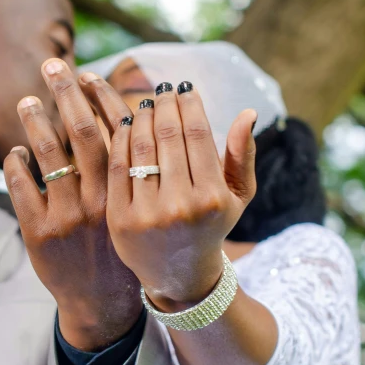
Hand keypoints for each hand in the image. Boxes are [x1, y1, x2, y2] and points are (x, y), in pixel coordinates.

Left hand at [2, 59, 140, 350]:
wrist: (104, 303)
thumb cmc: (121, 247)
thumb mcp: (136, 210)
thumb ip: (129, 167)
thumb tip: (120, 117)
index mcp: (127, 190)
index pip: (114, 130)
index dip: (99, 95)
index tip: (87, 72)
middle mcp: (98, 199)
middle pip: (79, 132)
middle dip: (65, 92)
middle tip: (52, 64)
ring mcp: (66, 216)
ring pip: (46, 155)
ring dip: (35, 121)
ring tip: (27, 100)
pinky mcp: (38, 233)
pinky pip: (20, 187)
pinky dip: (15, 164)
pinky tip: (17, 152)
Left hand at [98, 80, 256, 311]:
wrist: (179, 276)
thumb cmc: (211, 227)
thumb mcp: (237, 197)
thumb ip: (242, 155)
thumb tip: (247, 111)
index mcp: (212, 198)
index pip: (197, 135)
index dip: (189, 105)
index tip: (184, 89)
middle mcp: (180, 206)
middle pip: (168, 136)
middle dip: (164, 106)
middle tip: (161, 90)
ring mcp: (147, 214)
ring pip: (141, 148)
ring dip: (140, 118)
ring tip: (144, 105)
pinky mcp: (119, 219)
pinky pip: (117, 167)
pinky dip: (120, 139)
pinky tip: (124, 125)